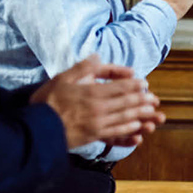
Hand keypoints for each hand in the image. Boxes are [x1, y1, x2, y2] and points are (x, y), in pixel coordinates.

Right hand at [33, 55, 164, 149]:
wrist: (36, 129)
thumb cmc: (46, 102)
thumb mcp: (62, 79)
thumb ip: (82, 68)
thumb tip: (97, 56)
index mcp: (92, 93)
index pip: (119, 87)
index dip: (134, 85)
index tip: (144, 83)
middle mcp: (99, 109)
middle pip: (127, 103)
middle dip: (142, 100)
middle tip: (155, 99)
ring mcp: (98, 124)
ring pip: (125, 119)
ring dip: (141, 115)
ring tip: (152, 113)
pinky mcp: (94, 136)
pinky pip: (116, 133)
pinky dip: (129, 131)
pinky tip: (137, 129)